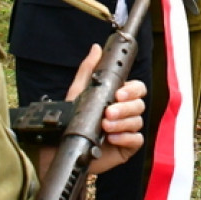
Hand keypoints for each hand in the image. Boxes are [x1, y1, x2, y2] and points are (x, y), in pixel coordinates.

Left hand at [67, 44, 145, 174]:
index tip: (118, 94)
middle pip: (139, 104)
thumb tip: (96, 49)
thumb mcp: (77, 93)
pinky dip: (125, 137)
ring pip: (137, 121)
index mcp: (117, 98)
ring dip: (121, 123)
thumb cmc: (70, 122)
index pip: (136, 88)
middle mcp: (124, 112)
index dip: (131, 91)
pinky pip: (136, 139)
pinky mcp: (127, 146)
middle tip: (109, 112)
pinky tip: (112, 138)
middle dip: (124, 108)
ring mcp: (127, 129)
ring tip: (105, 126)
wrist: (61, 150)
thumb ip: (88, 70)